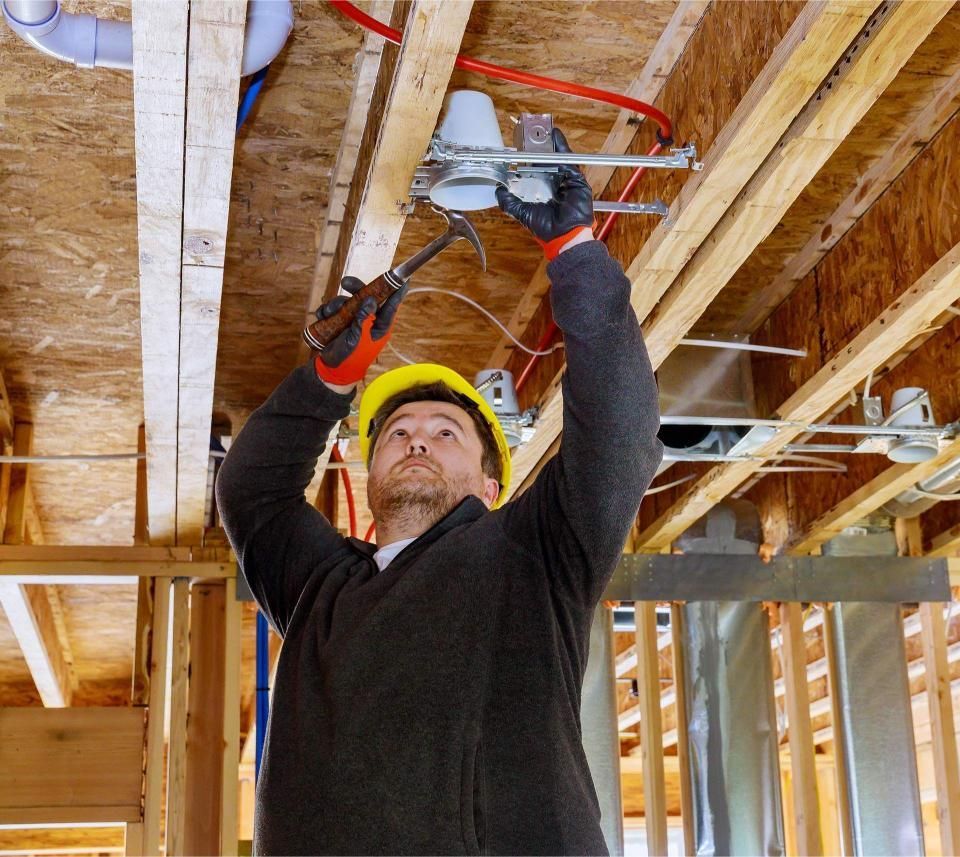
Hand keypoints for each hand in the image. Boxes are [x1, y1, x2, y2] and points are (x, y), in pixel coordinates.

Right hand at [313, 276, 406, 388]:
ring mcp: (354, 320)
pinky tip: (322, 316)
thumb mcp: (359, 339)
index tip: (404, 279)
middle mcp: (368, 320)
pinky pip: (335, 309)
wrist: (333, 370)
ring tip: (328, 312)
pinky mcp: (340, 321)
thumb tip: (371, 299)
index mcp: (380, 326)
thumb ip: (364, 319)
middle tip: (345, 282)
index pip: (390, 305)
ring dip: (335, 303)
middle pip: (367, 296)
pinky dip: (327, 310)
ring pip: (347, 301)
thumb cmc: (352, 358)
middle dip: (356, 288)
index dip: (396, 292)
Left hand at [496, 128, 594, 259]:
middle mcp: (555, 185)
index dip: (528, 161)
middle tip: (530, 137)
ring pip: (557, 159)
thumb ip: (509, 202)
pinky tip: (555, 135)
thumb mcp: (523, 212)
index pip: (535, 172)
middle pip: (547, 162)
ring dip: (550, 145)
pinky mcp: (576, 179)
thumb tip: (497, 190)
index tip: (520, 152)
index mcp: (543, 192)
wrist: (564, 236)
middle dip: (539, 150)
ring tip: (542, 131)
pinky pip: (569, 159)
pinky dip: (562, 146)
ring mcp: (566, 181)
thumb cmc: (547, 229)